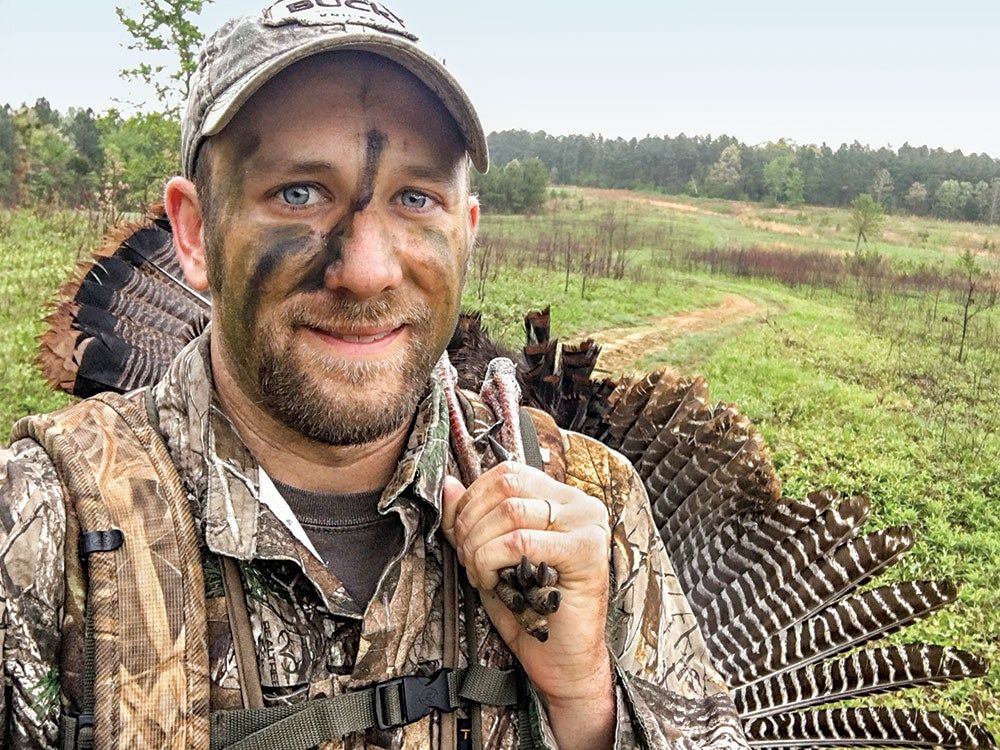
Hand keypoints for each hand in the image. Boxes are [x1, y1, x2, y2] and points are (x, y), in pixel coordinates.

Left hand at [440, 461, 613, 705]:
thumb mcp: (490, 557)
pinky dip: (493, 561)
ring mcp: (587, 525)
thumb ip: (472, 520)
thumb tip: (449, 484)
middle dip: (471, 523)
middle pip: (506, 487)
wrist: (563, 663)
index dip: (472, 498)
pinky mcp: (587, 551)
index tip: (460, 533)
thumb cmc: (530, 611)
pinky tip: (496, 582)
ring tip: (482, 574)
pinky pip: (521, 542)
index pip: (507, 473)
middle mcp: (579, 504)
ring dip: (480, 546)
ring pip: (510, 512)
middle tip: (468, 559)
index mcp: (560, 498)